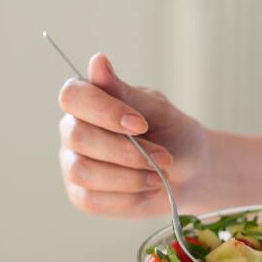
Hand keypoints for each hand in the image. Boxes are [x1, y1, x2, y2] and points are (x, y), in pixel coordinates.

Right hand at [58, 53, 207, 218]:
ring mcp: (73, 165)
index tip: (140, 123)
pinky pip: (93, 200)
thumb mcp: (157, 110)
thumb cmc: (172, 134)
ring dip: (128, 176)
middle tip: (163, 157)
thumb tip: (97, 61)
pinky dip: (128, 196)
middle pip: (78, 137)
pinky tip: (148, 189)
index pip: (73, 96)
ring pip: (83, 171)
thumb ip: (126, 93)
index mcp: (87, 101)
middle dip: (125, 150)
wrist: (188, 172)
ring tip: (160, 176)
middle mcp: (73, 130)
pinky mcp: (82, 196)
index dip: (104, 111)